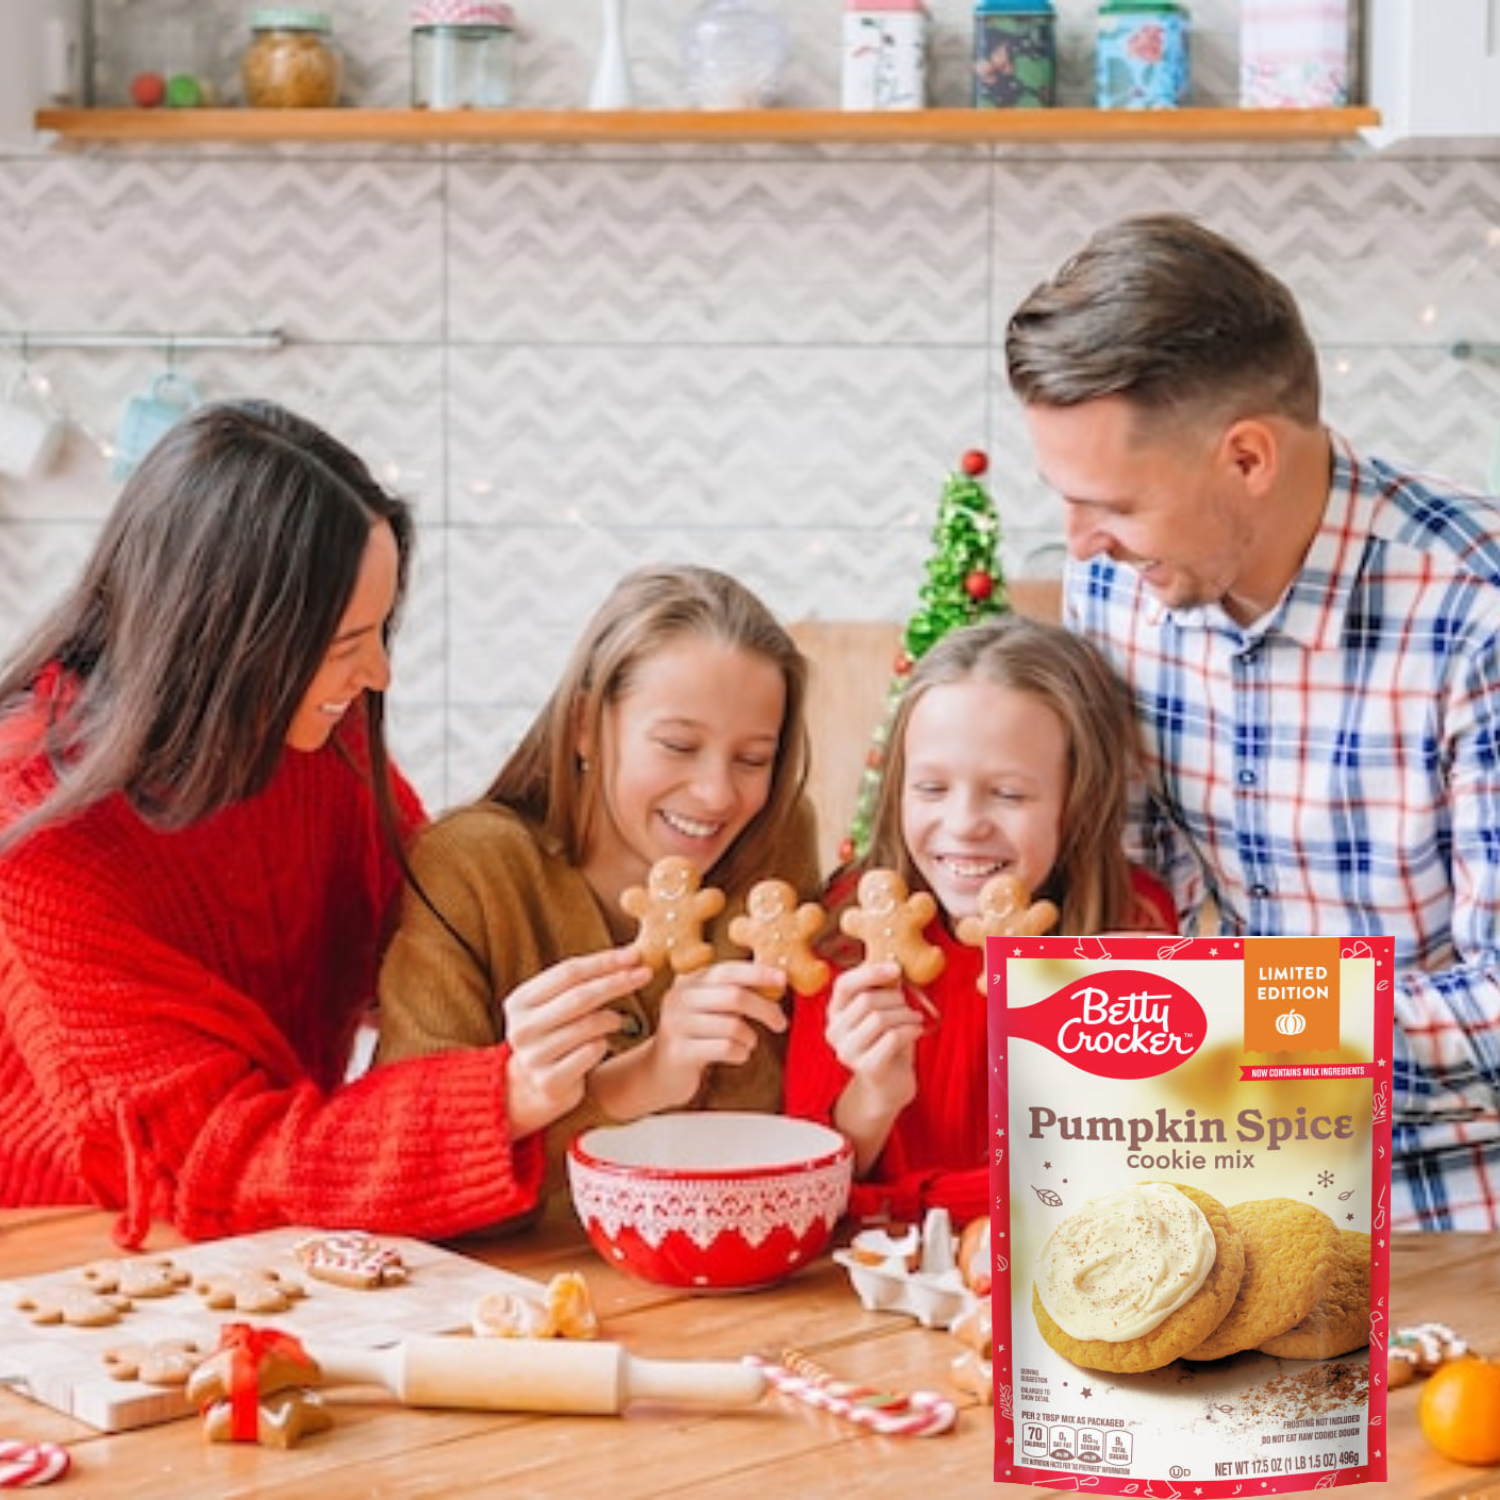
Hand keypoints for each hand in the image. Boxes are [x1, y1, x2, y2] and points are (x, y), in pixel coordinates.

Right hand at [502, 946, 651, 1137]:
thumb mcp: (556, 1004)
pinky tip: (602, 1044)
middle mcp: (522, 1028)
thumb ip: (583, 980)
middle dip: (616, 982)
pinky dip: (603, 1044)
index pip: (568, 972)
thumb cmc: (555, 1034)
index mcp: (520, 1001)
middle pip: (580, 996)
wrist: (535, 1086)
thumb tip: (631, 954)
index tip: (634, 954)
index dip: (604, 962)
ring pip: (588, 1026)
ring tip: (618, 1019)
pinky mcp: (550, 1081)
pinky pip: (591, 1053)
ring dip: (611, 1018)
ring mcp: (533, 1057)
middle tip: (645, 973)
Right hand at [589, 958, 787, 1117]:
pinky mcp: (680, 1052)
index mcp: (690, 981)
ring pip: (733, 1025)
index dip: (758, 973)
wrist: (657, 1072)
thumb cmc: (693, 1036)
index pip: (728, 970)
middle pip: (734, 996)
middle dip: (765, 1009)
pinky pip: (724, 1048)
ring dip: (750, 1037)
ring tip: (748, 1042)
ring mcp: (677, 1025)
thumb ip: (733, 993)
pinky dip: (741, 1053)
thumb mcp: (708, 1007)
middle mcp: (680, 998)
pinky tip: (738, 1054)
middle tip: (780, 1022)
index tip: (782, 979)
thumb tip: (775, 982)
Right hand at [825, 961, 923, 1169]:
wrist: (889, 1085)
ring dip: (906, 1015)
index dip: (870, 972)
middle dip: (896, 998)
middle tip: (910, 1006)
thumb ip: (882, 990)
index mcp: (835, 1012)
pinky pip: (891, 1038)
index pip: (844, 984)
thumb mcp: (882, 1011)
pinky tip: (916, 1032)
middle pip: (867, 1000)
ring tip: (915, 1019)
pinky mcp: (865, 1067)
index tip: (896, 969)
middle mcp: (834, 1031)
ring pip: (880, 1018)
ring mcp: (847, 1051)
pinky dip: (910, 1030)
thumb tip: (893, 968)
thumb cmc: (887, 1042)